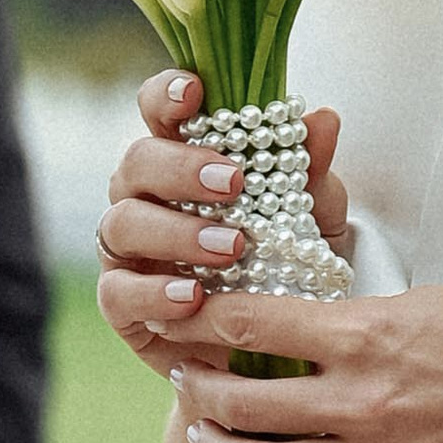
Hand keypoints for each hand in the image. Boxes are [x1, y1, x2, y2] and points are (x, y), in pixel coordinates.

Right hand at [95, 69, 351, 363]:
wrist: (272, 349)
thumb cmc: (283, 268)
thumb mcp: (312, 218)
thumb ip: (311, 172)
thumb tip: (323, 119)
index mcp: (182, 162)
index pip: (159, 113)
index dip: (166, 94)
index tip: (194, 93)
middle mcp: (145, 198)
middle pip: (136, 162)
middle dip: (180, 168)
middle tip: (232, 183)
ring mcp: (127, 251)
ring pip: (122, 223)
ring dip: (177, 232)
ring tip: (231, 249)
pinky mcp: (122, 304)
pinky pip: (119, 292)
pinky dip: (154, 293)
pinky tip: (192, 297)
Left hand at [166, 281, 442, 442]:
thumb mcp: (429, 301)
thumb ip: (360, 320)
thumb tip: (304, 325)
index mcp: (367, 332)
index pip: (252, 322)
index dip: (203, 321)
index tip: (185, 319)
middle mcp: (361, 399)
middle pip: (241, 399)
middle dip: (198, 387)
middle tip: (185, 379)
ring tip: (203, 435)